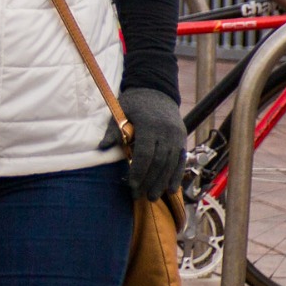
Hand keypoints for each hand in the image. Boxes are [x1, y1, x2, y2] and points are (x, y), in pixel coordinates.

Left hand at [123, 87, 184, 202]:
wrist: (157, 90)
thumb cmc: (135, 102)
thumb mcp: (121, 111)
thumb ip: (114, 130)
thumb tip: (102, 147)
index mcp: (150, 126)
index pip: (145, 154)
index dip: (139, 171)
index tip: (132, 185)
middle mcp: (166, 132)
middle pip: (159, 162)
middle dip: (150, 181)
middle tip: (141, 196)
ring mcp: (177, 136)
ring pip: (171, 163)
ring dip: (162, 182)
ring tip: (154, 196)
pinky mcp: (182, 139)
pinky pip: (181, 160)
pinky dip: (176, 175)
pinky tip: (172, 188)